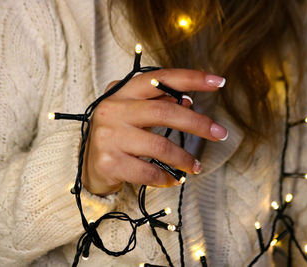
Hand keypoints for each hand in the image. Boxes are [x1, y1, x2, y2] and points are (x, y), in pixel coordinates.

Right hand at [82, 69, 227, 195]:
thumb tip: (188, 101)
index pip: (159, 80)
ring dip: (184, 158)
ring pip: (160, 146)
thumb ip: (156, 104)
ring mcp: (109, 137)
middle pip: (165, 112)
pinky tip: (173, 180)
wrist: (87, 165)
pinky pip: (148, 171)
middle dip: (197, 123)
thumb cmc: (117, 135)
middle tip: (220, 134)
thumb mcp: (133, 113)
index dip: (190, 78)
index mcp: (121, 93)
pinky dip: (166, 177)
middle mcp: (113, 110)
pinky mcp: (109, 162)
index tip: (218, 81)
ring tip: (196, 166)